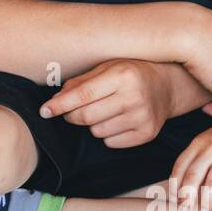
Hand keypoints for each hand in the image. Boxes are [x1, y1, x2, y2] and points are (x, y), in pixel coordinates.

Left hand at [39, 59, 172, 147]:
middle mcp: (134, 97)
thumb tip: (55, 101)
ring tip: (104, 110)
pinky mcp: (147, 134)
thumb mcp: (107, 67)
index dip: (60, 105)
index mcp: (122, 75)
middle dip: (71, 116)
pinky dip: (107, 134)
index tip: (44, 111)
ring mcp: (142, 117)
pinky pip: (111, 142)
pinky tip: (117, 120)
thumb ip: (80, 82)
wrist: (168, 86)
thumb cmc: (131, 73)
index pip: (83, 94)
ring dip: (92, 124)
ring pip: (97, 132)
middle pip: (86, 117)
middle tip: (71, 111)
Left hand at [166, 113, 211, 210]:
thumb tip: (185, 183)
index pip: (180, 166)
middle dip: (187, 196)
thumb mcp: (208, 141)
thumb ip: (197, 158)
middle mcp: (209, 149)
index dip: (175, 184)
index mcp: (197, 144)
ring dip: (207, 200)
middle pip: (193, 175)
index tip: (173, 200)